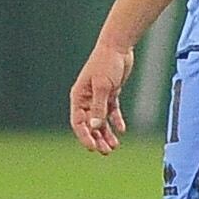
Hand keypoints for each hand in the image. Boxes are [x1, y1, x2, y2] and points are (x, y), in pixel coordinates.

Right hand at [69, 34, 134, 153]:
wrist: (118, 47)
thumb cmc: (107, 64)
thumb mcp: (103, 87)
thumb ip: (99, 108)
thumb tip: (94, 127)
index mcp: (79, 97)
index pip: (78, 122)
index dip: (84, 136)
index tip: (93, 148)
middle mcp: (86, 99)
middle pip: (89, 125)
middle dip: (97, 139)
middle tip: (106, 151)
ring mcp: (98, 97)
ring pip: (100, 121)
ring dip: (106, 134)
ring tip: (114, 146)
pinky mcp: (110, 93)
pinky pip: (111, 112)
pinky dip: (115, 121)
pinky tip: (121, 129)